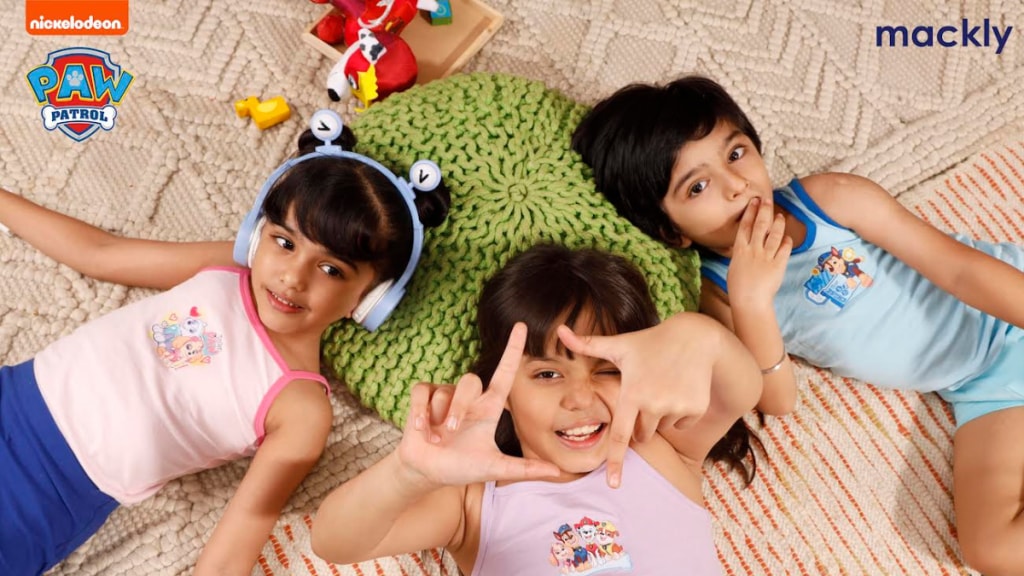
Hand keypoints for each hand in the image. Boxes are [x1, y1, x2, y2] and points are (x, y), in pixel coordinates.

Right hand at [397, 323, 559, 487]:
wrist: (429, 473)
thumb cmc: (463, 467)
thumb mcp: (495, 468)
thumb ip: (524, 469)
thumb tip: (557, 472)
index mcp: (488, 407)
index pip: (505, 372)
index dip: (513, 349)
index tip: (522, 326)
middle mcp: (469, 397)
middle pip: (469, 380)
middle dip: (458, 408)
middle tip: (452, 431)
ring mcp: (445, 395)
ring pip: (445, 391)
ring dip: (440, 417)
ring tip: (437, 437)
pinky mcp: (422, 398)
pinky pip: (422, 392)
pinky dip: (420, 412)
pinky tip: (421, 429)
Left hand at [556, 313, 716, 487]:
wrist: (694, 338)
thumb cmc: (650, 342)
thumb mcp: (619, 344)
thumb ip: (587, 344)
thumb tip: (560, 331)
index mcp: (632, 393)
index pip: (620, 435)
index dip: (616, 462)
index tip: (613, 485)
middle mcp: (654, 403)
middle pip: (642, 434)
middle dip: (640, 422)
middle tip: (646, 393)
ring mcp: (677, 407)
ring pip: (662, 427)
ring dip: (661, 415)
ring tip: (665, 385)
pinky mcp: (696, 408)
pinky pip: (682, 424)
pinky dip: (680, 413)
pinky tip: (681, 388)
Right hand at [727, 197, 791, 308]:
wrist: (749, 302)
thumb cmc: (738, 287)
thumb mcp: (734, 266)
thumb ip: (741, 254)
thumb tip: (744, 245)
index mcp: (739, 250)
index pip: (745, 226)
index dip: (750, 212)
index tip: (753, 201)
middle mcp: (753, 250)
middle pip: (760, 225)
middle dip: (764, 210)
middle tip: (767, 200)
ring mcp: (766, 257)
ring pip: (774, 234)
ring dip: (778, 223)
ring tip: (780, 216)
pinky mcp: (778, 265)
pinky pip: (785, 249)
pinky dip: (787, 241)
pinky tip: (788, 237)